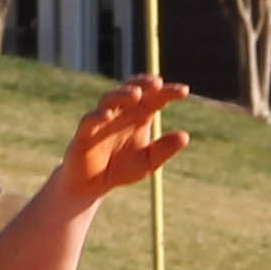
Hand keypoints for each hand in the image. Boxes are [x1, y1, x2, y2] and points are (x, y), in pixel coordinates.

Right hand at [58, 76, 188, 202]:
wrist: (93, 185)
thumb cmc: (121, 169)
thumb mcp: (148, 162)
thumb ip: (164, 149)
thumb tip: (185, 136)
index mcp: (140, 116)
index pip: (155, 98)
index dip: (168, 92)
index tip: (185, 91)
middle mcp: (121, 112)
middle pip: (133, 90)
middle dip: (144, 84)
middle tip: (157, 83)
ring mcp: (102, 120)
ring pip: (110, 98)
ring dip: (122, 94)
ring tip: (136, 95)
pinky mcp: (85, 132)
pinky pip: (90, 119)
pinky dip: (98, 115)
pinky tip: (108, 115)